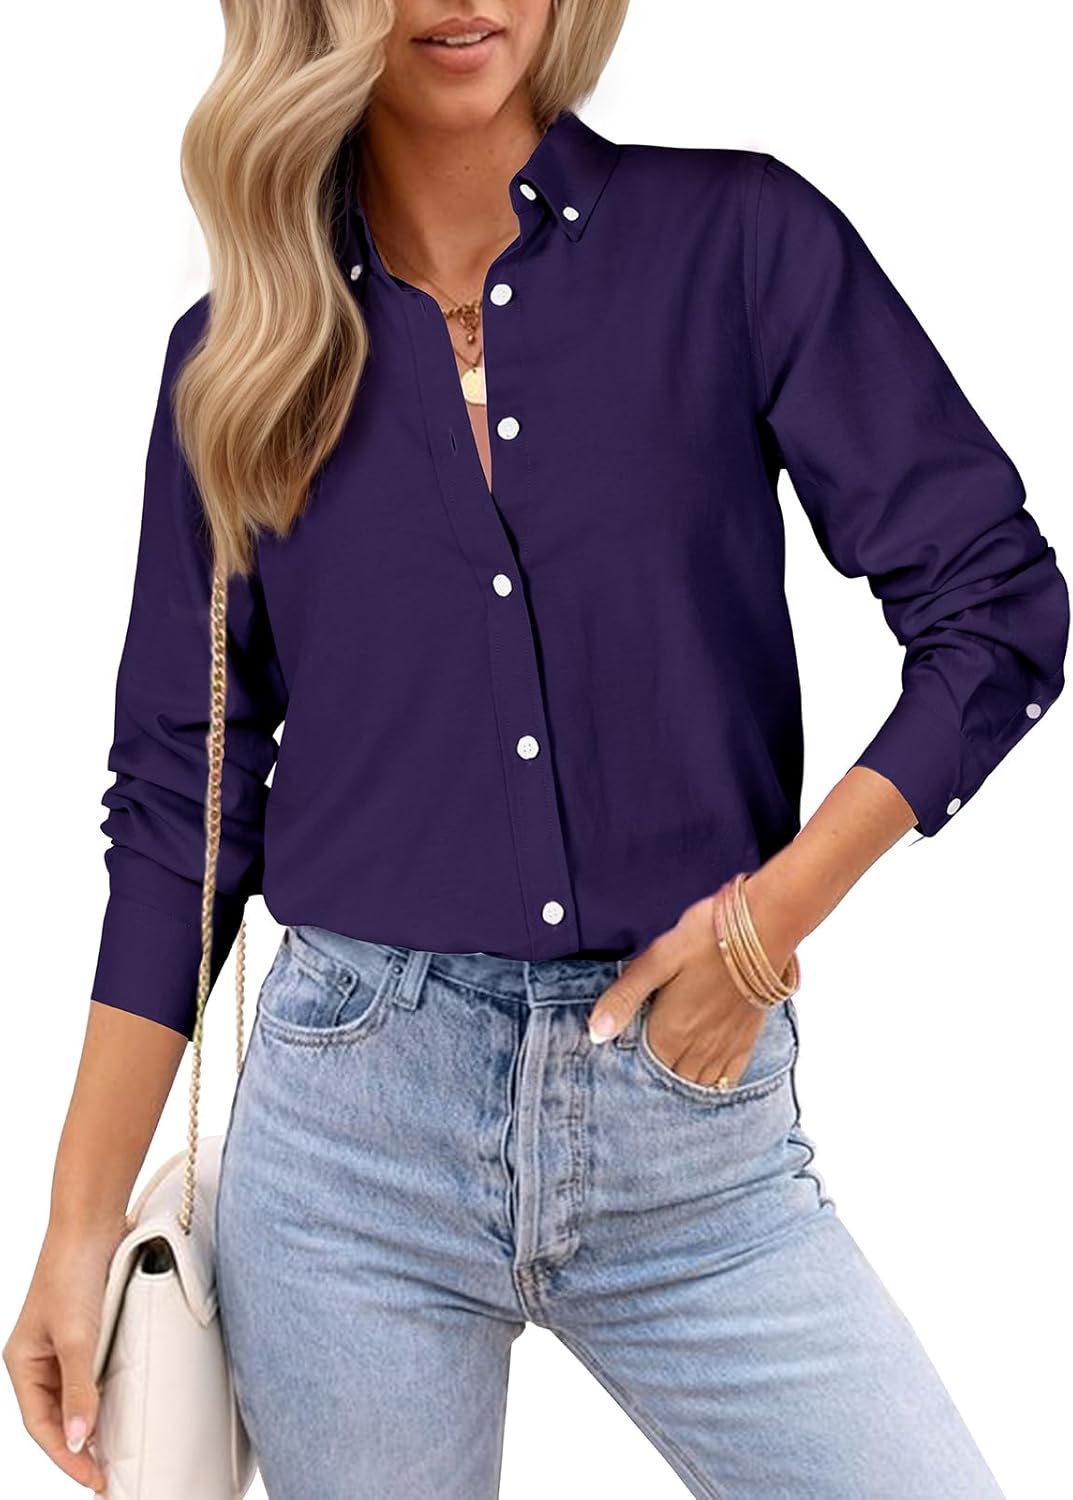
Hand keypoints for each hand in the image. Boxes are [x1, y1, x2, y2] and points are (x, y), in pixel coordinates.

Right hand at [3, 1212, 127, 1494]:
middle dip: (81, 1448)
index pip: (41, 1427)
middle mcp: (41, 1358)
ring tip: (120, 1452)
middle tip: (111, 1476)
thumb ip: (79, 1389)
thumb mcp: (77, 1336)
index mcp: (23, 1363)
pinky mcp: (91, 1329)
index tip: (96, 1479)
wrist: (93, 1221)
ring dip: (96, 1423)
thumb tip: (80, 1440)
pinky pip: (96, 1373)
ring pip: (77, 1397)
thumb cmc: (73, 1272)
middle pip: (58, 1417)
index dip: (67, 1457)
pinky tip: (126, 1407)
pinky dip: (108, 1394)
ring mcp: (66, 1344)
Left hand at [587, 879, 794, 1086]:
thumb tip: (596, 1034)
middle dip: (654, 1077)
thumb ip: (624, 997)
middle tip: (642, 1068)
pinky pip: (728, 1078)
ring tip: (670, 1073)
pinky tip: (705, 1079)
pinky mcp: (747, 1039)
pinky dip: (715, 1084)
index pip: (642, 1068)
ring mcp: (724, 1047)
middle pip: (668, 1079)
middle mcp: (697, 1048)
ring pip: (697, 1084)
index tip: (621, 1060)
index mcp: (670, 1031)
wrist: (765, 928)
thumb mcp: (656, 960)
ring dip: (681, 1082)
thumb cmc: (707, 937)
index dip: (630, 1066)